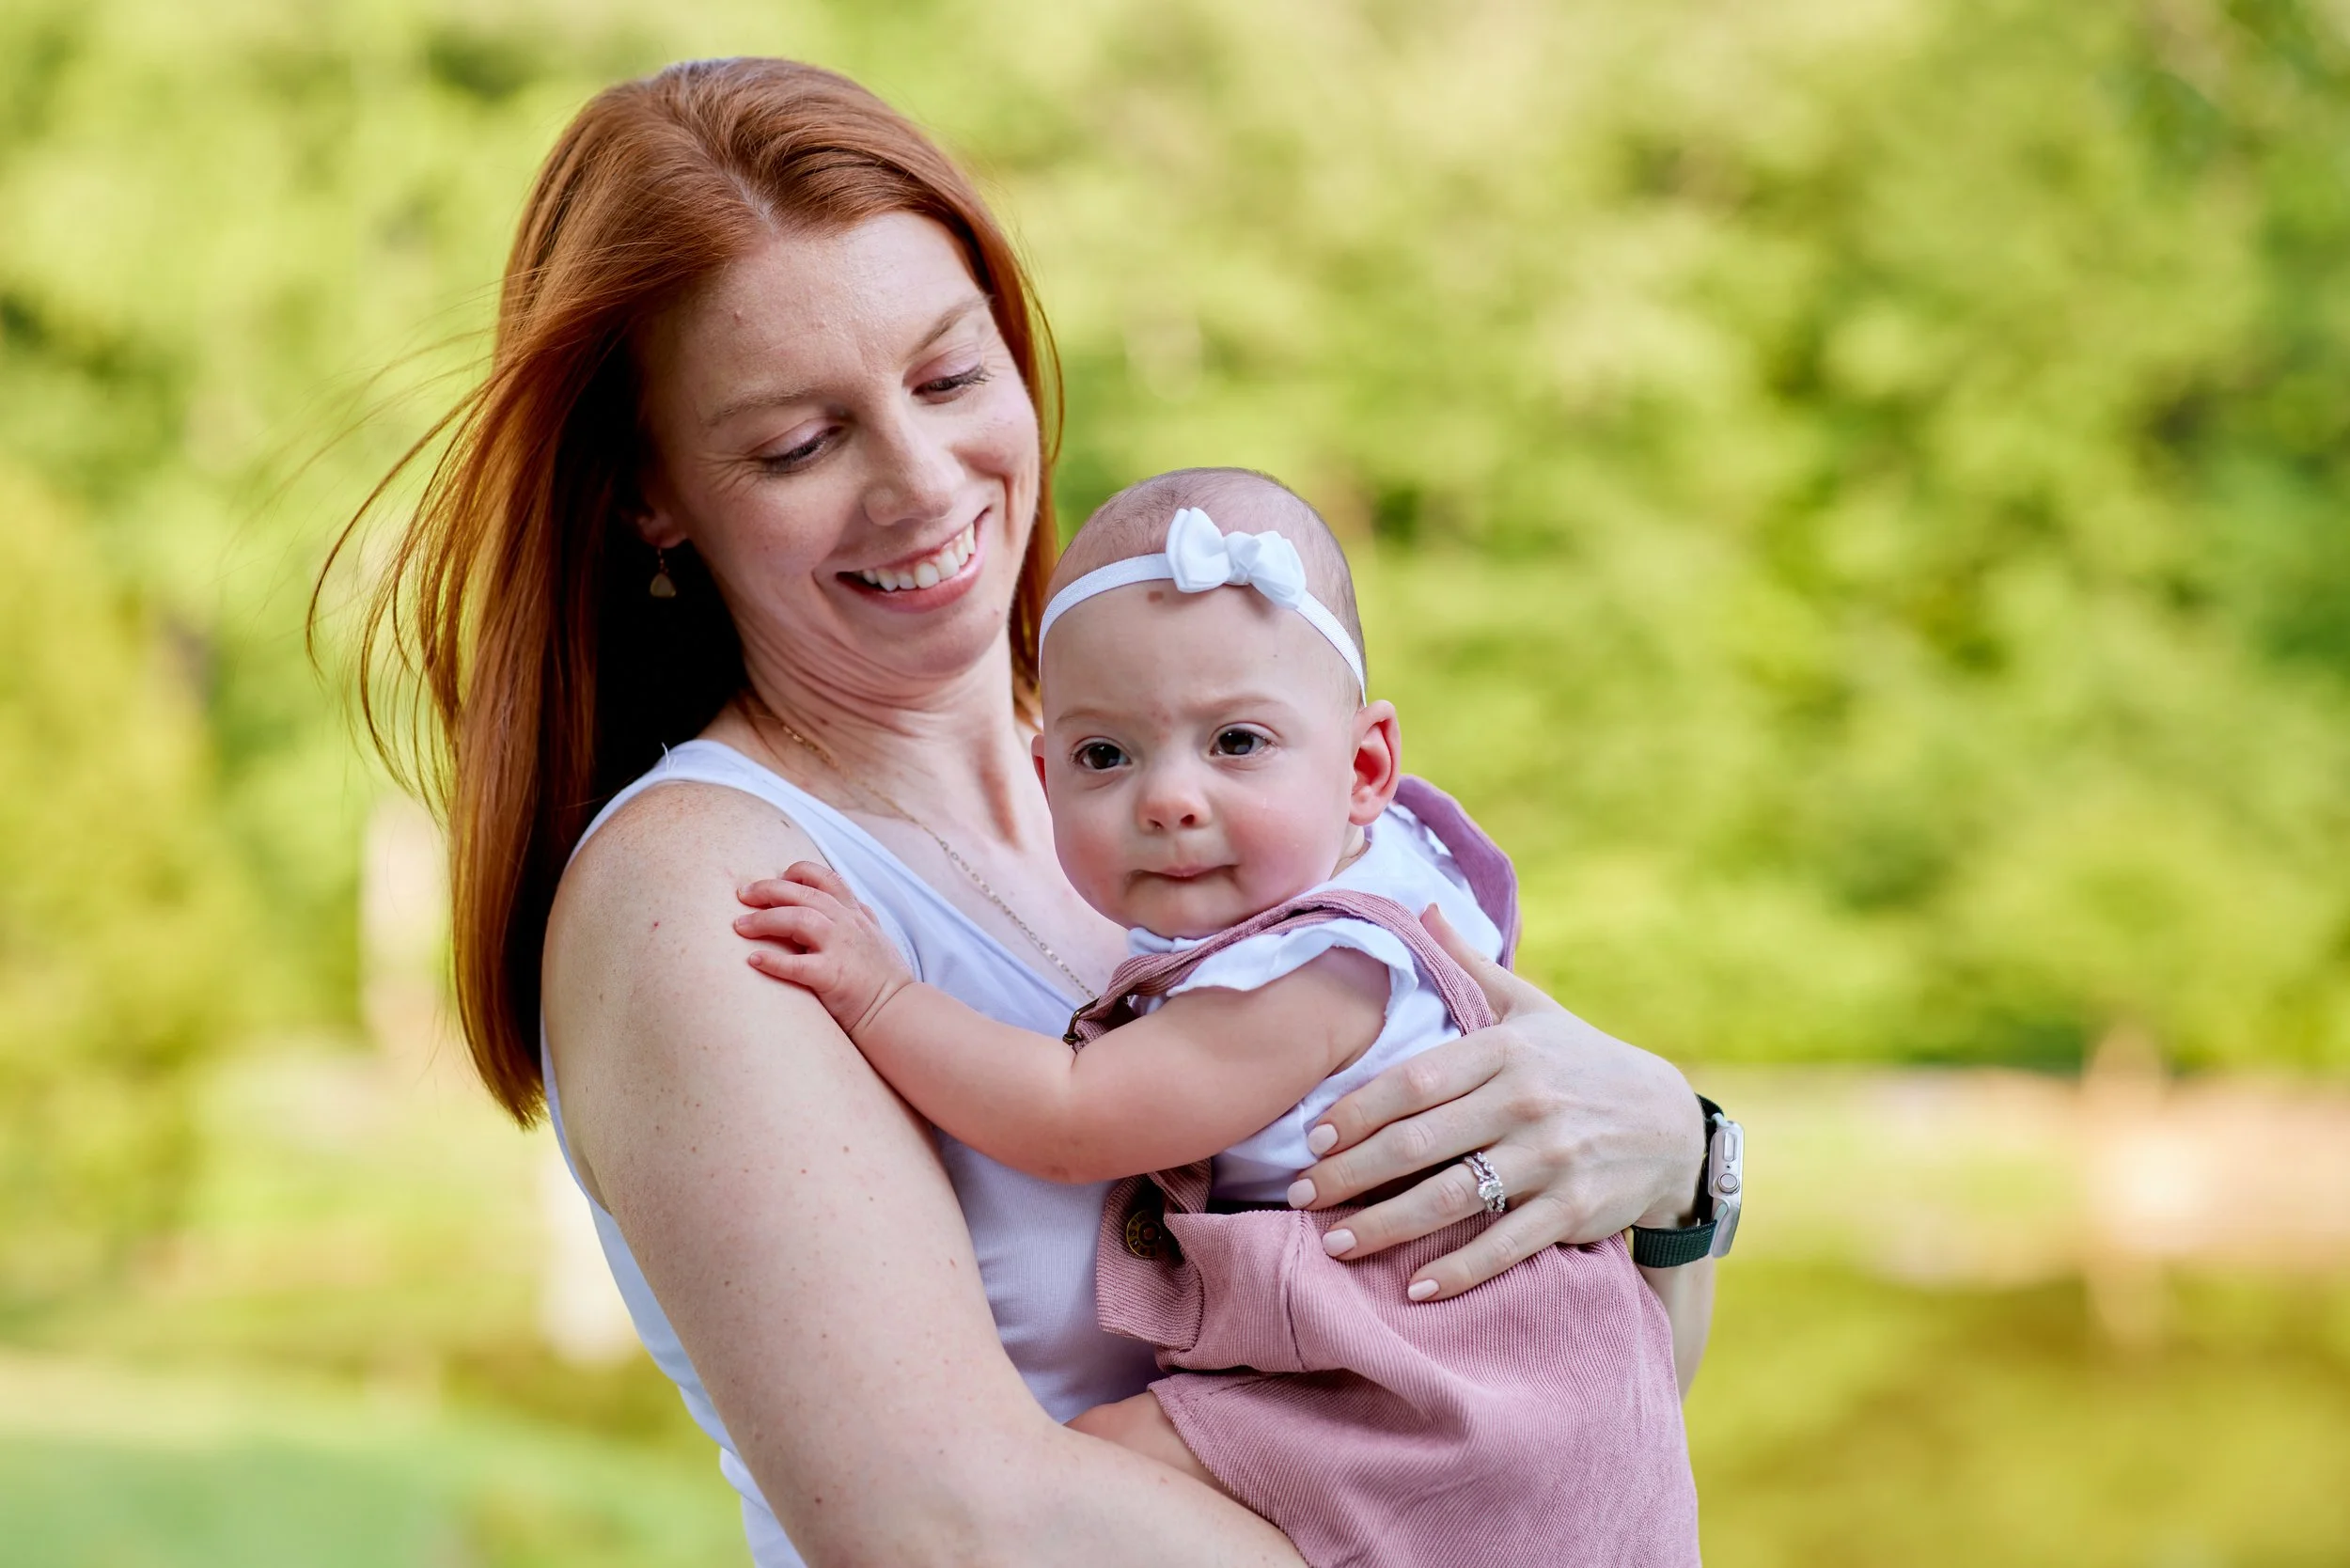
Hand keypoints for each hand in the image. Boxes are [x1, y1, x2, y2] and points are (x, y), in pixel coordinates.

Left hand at [735, 862, 913, 1036]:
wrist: (896, 1010)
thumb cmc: (883, 977)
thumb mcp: (876, 936)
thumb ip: (862, 918)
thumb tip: (857, 905)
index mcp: (855, 914)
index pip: (825, 878)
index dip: (797, 872)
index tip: (778, 878)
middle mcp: (847, 924)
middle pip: (803, 893)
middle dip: (768, 890)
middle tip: (742, 895)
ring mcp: (841, 948)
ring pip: (798, 919)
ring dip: (764, 920)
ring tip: (740, 926)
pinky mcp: (833, 976)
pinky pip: (797, 965)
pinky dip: (773, 961)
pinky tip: (754, 960)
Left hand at [1293, 907, 1705, 1300]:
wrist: (1671, 1122)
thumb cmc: (1581, 1062)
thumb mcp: (1533, 1008)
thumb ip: (1472, 965)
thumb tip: (1423, 907)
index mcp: (1506, 1050)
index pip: (1414, 1081)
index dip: (1357, 1111)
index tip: (1311, 1138)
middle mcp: (1527, 1101)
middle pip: (1421, 1144)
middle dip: (1352, 1174)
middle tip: (1301, 1195)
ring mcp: (1553, 1158)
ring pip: (1454, 1198)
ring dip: (1387, 1225)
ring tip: (1335, 1243)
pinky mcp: (1576, 1209)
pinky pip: (1505, 1244)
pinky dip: (1459, 1269)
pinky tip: (1413, 1288)